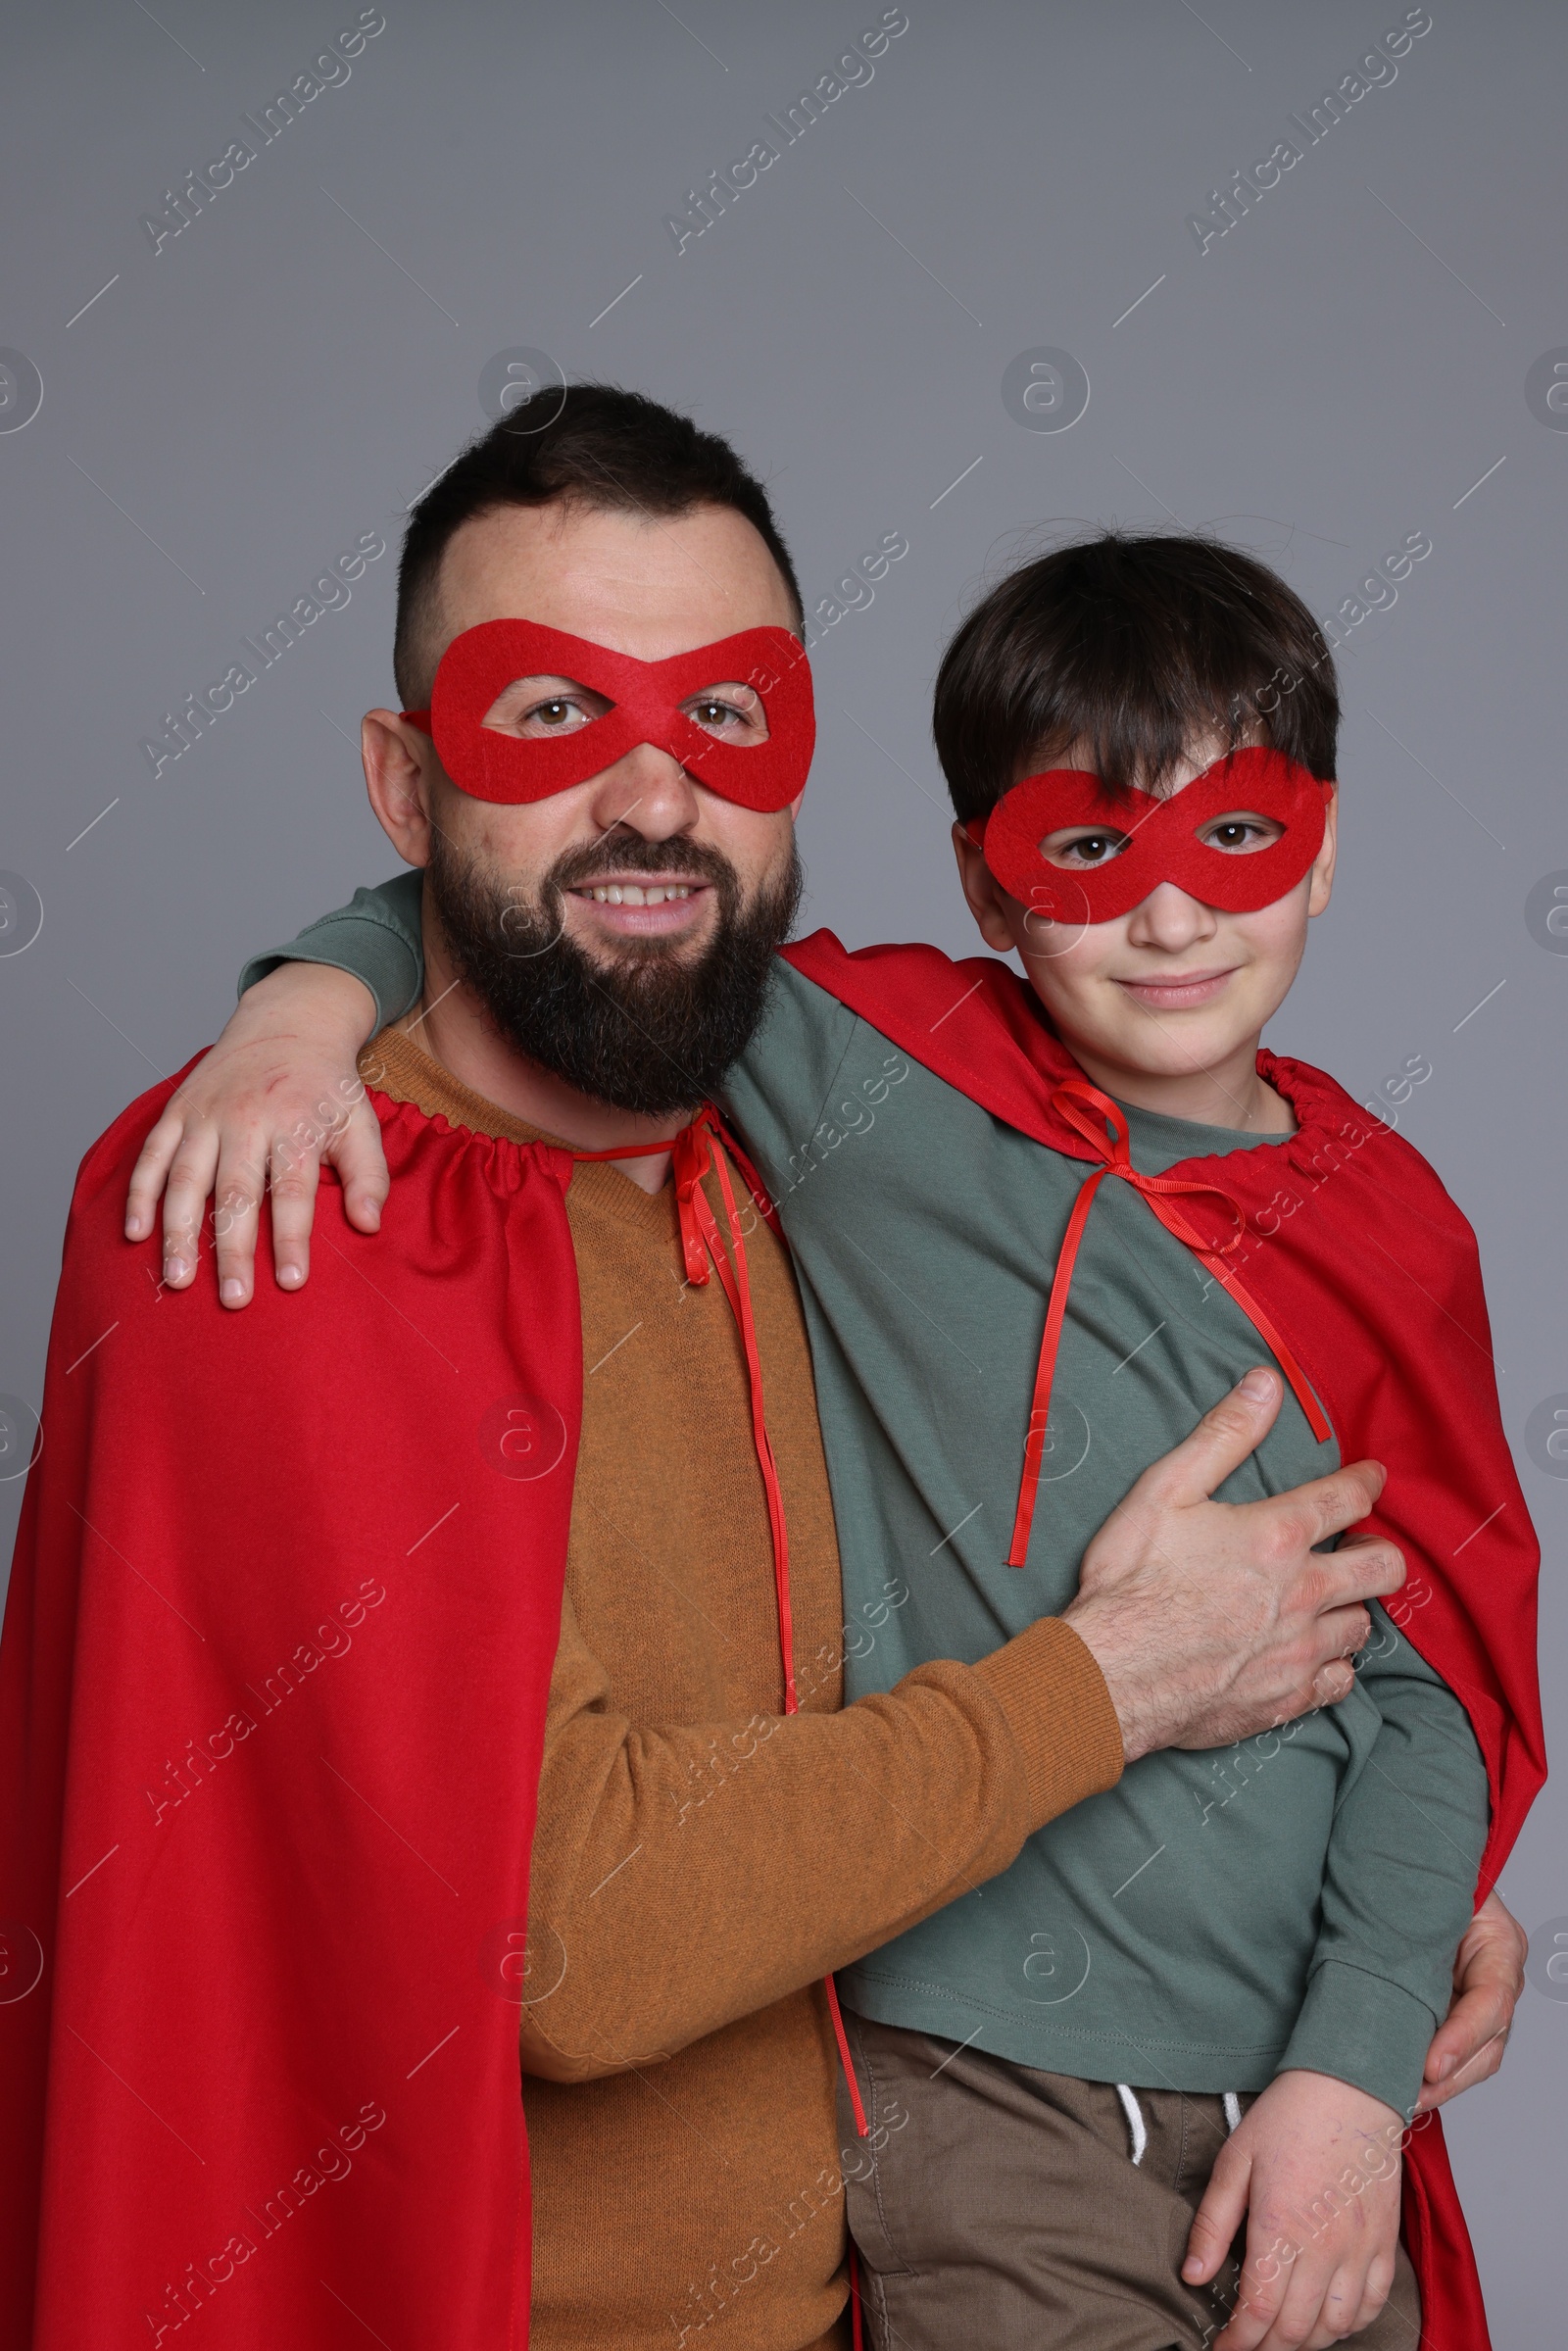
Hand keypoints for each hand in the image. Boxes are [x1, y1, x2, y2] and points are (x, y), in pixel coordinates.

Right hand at [125, 963, 387, 1306]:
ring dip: (179, 1231)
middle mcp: (247, 1119)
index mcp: (295, 1123)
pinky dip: (139, 1194)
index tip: (291, 1281)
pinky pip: (152, 1156)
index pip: (293, 1189)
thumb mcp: (360, 1122)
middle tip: (234, 1298)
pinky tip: (135, 1234)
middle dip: (233, 1248)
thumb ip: (368, 1175)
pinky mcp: (177, 1111)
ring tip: (178, 1278)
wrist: (289, 1022)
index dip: (292, 1237)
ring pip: (186, 1179)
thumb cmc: (326, 1086)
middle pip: (236, 1192)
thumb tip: (368, 1225)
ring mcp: (206, 1115)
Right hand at [1063, 1368, 1403, 1761]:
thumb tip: (1266, 1384)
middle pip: (1382, 1567)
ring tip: (1332, 1600)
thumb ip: (1223, 1435)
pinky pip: (1340, 1682)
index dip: (1366, 1482)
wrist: (1110, 1675)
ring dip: (1352, 1607)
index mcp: (1277, 1536)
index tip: (1372, 1478)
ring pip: (1362, 1625)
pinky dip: (1334, 1666)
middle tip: (1362, 1546)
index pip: (1347, 1498)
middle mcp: (1303, 1593)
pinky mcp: (1288, 1697)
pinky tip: (1314, 1656)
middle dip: (1381, 1550)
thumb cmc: (1131, 1580)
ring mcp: (1300, 1650)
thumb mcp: (1165, 1490)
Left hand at [1183, 2069, 1403, 2349]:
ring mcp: (1360, 2248)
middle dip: (1266, 2348)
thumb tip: (1192, 2274)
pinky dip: (1349, 2325)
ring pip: (1336, 2327)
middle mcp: (1325, 2247)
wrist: (1350, 2088)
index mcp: (1281, 2227)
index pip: (1259, 2312)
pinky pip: (1372, 2305)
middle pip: (1296, 2330)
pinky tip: (1328, 2320)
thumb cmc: (1288, 2118)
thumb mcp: (1235, 2161)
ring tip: (1281, 2336)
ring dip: (1306, 2342)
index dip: (1238, 2342)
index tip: (1222, 2349)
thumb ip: (1212, 2223)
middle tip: (1246, 2345)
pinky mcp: (1384, 2243)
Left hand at [1415, 1889, 1523, 2111]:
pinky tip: (1406, 2091)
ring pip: (1475, 2060)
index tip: (1430, 2066)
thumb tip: (1382, 1941)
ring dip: (1441, 2085)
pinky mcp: (1457, 2016)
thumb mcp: (1428, 1890)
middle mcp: (1499, 1979)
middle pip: (1488, 2044)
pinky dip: (1433, 2078)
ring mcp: (1481, 2002)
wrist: (1413, 1872)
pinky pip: (1454, 2056)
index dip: (1462, 2038)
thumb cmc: (1421, 1877)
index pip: (1492, 2003)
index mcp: (1500, 1944)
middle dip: (1451, 2076)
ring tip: (1405, 2100)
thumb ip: (1420, 1917)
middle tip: (1411, 2094)